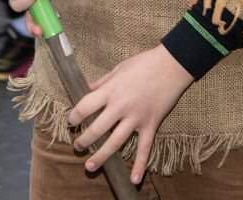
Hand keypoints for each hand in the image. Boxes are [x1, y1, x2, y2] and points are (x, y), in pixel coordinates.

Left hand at [69, 45, 193, 184]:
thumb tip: (87, 89)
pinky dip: (140, 165)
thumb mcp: (119, 68)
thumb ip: (102, 82)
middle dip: (84, 140)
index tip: (71, 122)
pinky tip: (134, 180)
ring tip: (90, 166)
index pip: (85, 106)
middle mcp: (121, 106)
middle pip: (97, 129)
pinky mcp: (151, 124)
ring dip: (101, 156)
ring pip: (115, 142)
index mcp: (111, 91)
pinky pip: (145, 148)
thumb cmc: (144, 63)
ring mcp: (136, 117)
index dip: (74, 116)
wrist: (172, 64)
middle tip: (77, 146)